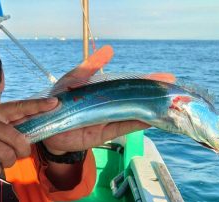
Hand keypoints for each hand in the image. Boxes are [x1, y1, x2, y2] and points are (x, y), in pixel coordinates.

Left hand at [42, 45, 175, 153]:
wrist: (46, 126)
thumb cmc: (58, 100)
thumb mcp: (73, 80)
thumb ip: (89, 67)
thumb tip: (110, 50)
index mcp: (104, 92)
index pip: (129, 85)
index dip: (145, 81)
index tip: (165, 77)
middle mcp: (109, 106)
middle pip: (135, 100)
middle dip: (153, 95)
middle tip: (173, 90)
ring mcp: (108, 120)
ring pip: (133, 115)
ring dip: (149, 110)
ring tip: (168, 105)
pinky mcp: (103, 134)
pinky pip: (122, 128)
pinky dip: (135, 124)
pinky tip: (151, 120)